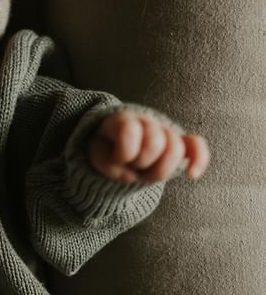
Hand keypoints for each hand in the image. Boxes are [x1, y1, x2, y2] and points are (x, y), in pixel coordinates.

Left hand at [87, 110, 210, 183]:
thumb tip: (131, 175)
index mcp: (124, 119)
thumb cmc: (106, 150)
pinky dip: (198, 160)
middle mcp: (147, 121)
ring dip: (160, 170)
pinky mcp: (181, 144)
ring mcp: (165, 131)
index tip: (118, 159)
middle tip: (134, 166)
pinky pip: (197, 146)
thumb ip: (107, 164)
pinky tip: (191, 174)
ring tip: (147, 172)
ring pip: (176, 149)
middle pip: (156, 143)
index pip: (131, 131)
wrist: (116, 144)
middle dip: (142, 162)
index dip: (124, 153)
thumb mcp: (96, 155)